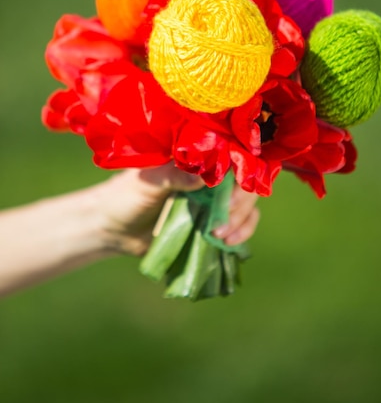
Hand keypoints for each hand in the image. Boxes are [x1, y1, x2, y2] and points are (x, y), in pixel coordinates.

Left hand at [97, 163, 259, 254]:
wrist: (112, 228)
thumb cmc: (125, 196)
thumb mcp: (147, 182)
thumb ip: (173, 176)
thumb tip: (202, 175)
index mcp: (196, 160)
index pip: (231, 158)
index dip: (240, 175)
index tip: (231, 197)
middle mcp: (209, 178)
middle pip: (245, 184)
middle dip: (240, 205)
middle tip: (222, 224)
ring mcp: (213, 201)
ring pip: (247, 205)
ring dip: (242, 221)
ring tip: (221, 237)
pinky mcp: (213, 223)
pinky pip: (240, 225)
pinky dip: (241, 233)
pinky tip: (227, 243)